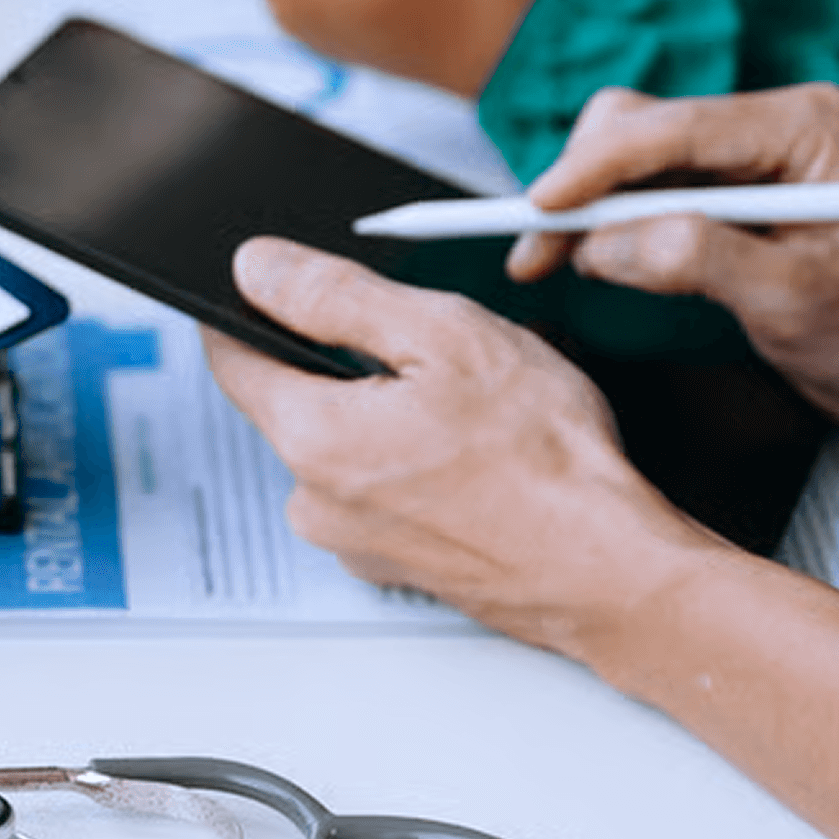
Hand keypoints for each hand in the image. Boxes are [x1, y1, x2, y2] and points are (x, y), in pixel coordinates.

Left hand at [205, 239, 717, 648]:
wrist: (608, 571)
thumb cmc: (545, 461)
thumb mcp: (442, 336)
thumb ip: (335, 296)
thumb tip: (257, 268)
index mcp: (312, 437)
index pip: (231, 357)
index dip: (253, 310)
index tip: (282, 288)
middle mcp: (313, 502)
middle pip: (294, 401)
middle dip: (349, 367)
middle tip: (430, 358)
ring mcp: (352, 543)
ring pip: (344, 448)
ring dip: (387, 419)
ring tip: (467, 417)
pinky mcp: (391, 566)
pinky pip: (379, 493)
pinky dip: (413, 468)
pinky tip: (473, 462)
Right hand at [506, 84, 838, 443]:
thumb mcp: (801, 301)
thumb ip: (707, 261)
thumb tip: (608, 246)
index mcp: (805, 125)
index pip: (676, 127)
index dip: (597, 166)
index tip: (539, 210)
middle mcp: (767, 125)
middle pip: (636, 126)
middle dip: (578, 186)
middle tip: (533, 254)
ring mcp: (740, 156)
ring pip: (623, 157)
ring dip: (578, 210)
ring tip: (543, 265)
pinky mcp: (717, 192)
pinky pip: (634, 191)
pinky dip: (597, 226)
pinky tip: (580, 262)